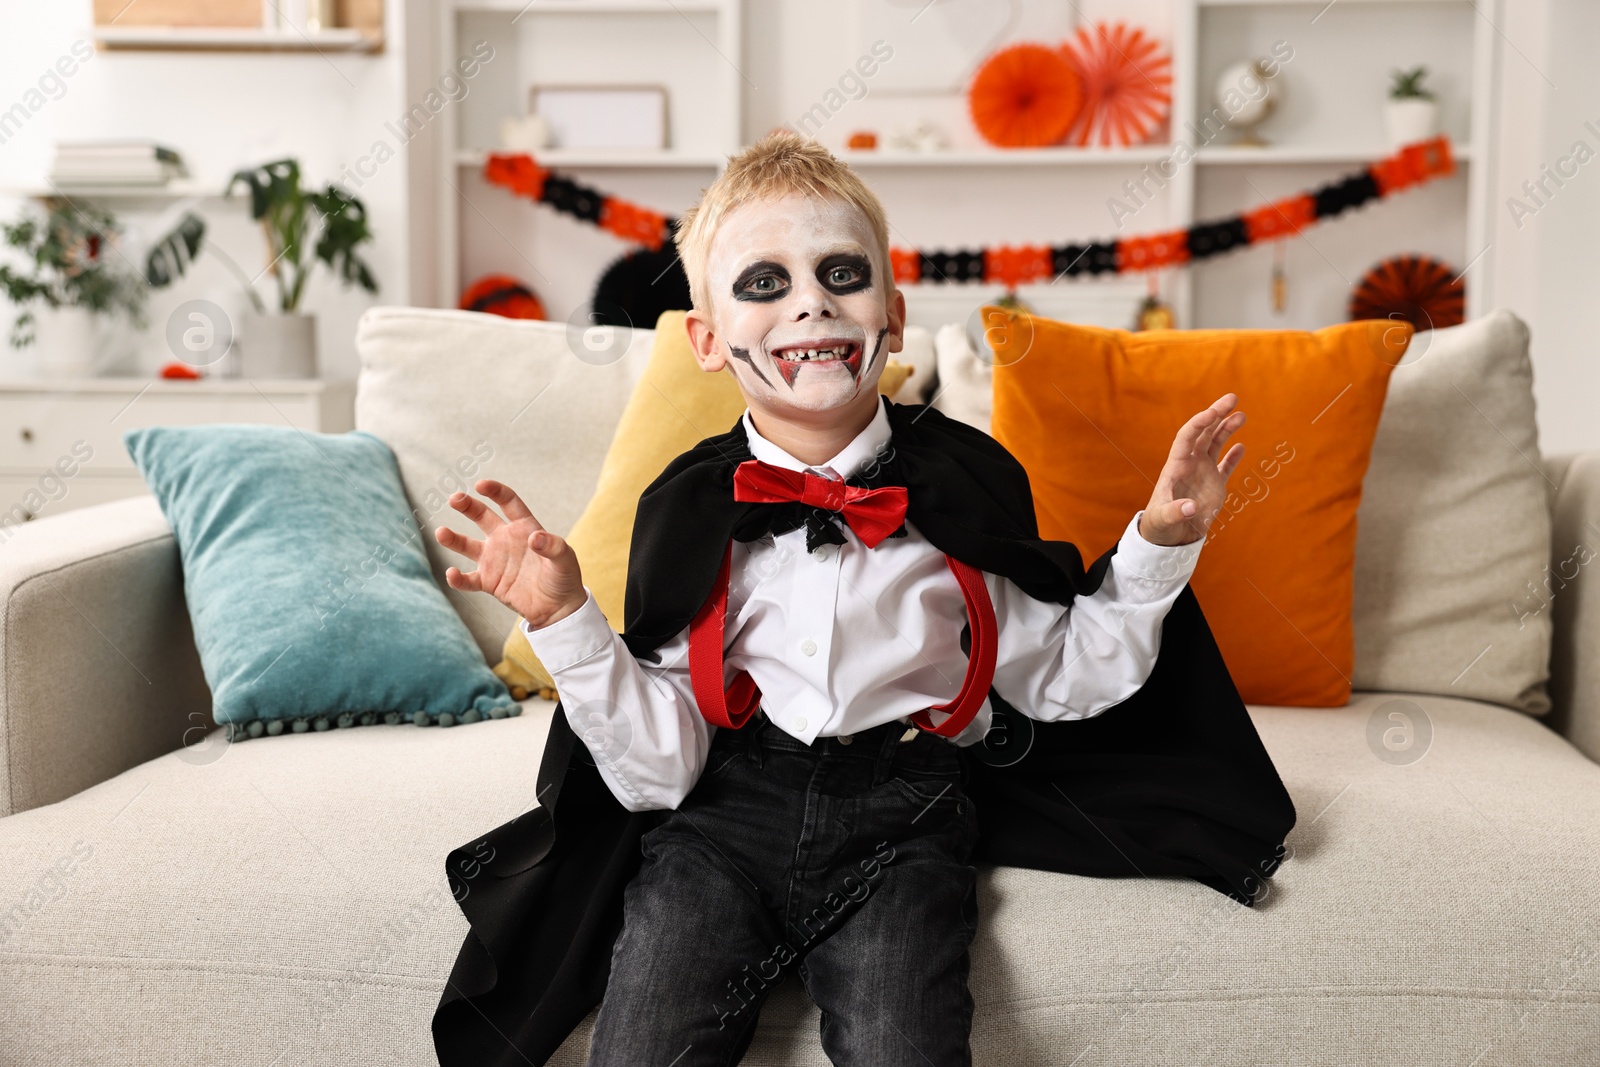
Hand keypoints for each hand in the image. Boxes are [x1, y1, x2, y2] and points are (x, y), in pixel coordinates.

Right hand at [434, 479, 585, 628]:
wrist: (557, 608)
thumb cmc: (563, 578)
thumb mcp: (564, 559)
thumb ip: (553, 547)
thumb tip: (536, 538)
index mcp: (524, 527)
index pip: (508, 502)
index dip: (495, 491)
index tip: (481, 485)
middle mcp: (505, 539)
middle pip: (482, 517)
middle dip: (468, 506)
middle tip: (455, 498)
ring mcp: (494, 560)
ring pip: (467, 545)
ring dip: (453, 539)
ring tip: (441, 532)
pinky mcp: (488, 582)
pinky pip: (468, 579)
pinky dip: (458, 579)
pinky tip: (452, 574)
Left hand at [1139, 393, 1246, 546]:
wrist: (1169, 536)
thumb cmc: (1161, 524)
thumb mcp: (1164, 519)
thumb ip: (1175, 512)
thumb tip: (1191, 508)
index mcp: (1176, 465)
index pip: (1187, 436)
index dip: (1199, 422)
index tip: (1213, 412)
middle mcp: (1191, 464)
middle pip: (1204, 433)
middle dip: (1217, 414)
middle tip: (1233, 398)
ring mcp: (1203, 473)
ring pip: (1216, 444)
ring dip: (1227, 428)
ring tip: (1241, 415)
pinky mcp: (1214, 485)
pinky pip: (1225, 466)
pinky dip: (1233, 456)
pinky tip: (1241, 446)